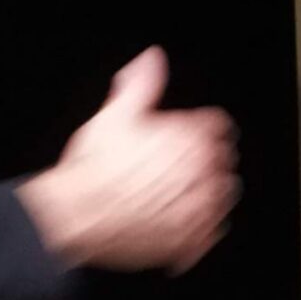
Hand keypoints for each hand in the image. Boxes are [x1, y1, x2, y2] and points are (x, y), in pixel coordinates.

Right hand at [19, 49, 238, 272]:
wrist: (76, 216)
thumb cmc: (92, 167)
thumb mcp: (115, 115)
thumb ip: (141, 84)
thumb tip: (153, 58)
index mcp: (187, 139)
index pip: (219, 126)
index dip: (206, 128)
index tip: (197, 132)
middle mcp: (200, 175)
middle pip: (224, 161)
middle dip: (208, 159)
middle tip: (183, 163)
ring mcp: (197, 211)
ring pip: (224, 196)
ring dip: (212, 190)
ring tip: (186, 189)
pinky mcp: (190, 242)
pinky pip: (214, 230)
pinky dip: (205, 224)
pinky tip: (185, 216)